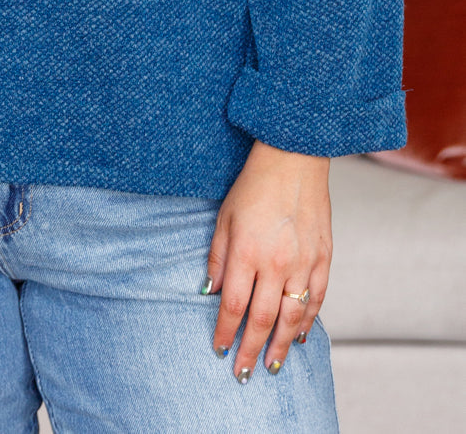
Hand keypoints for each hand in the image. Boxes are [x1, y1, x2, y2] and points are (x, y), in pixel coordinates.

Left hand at [204, 139, 331, 381]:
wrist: (294, 159)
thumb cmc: (253, 186)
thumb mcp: (224, 217)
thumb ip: (217, 257)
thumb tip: (209, 293)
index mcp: (246, 252)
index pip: (233, 306)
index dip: (225, 332)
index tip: (219, 349)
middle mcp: (276, 262)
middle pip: (261, 319)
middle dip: (250, 350)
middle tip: (244, 374)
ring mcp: (303, 262)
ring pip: (292, 317)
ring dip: (279, 345)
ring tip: (270, 365)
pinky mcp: (324, 258)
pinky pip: (317, 300)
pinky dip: (308, 323)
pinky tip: (298, 337)